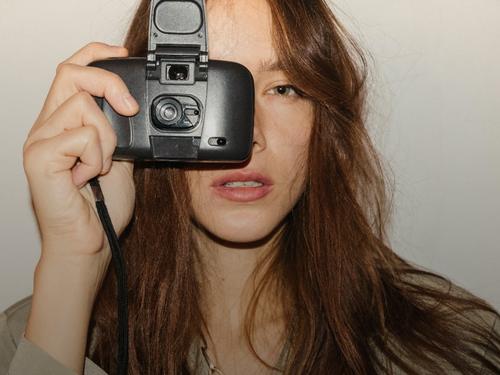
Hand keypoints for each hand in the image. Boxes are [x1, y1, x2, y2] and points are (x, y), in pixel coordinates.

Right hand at [23, 42, 138, 265]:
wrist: (90, 242)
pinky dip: (97, 157)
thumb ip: (119, 133)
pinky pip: (82, 137)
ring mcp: (39, 141)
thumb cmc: (100, 207)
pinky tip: (89, 177)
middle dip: (109, 84)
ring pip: (82, 106)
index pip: (71, 71)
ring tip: (102, 166)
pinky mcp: (39, 157)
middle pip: (71, 74)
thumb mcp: (119, 160)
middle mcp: (47, 127)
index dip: (95, 54)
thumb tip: (132, 109)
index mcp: (63, 124)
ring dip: (107, 138)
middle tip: (129, 109)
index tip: (120, 53)